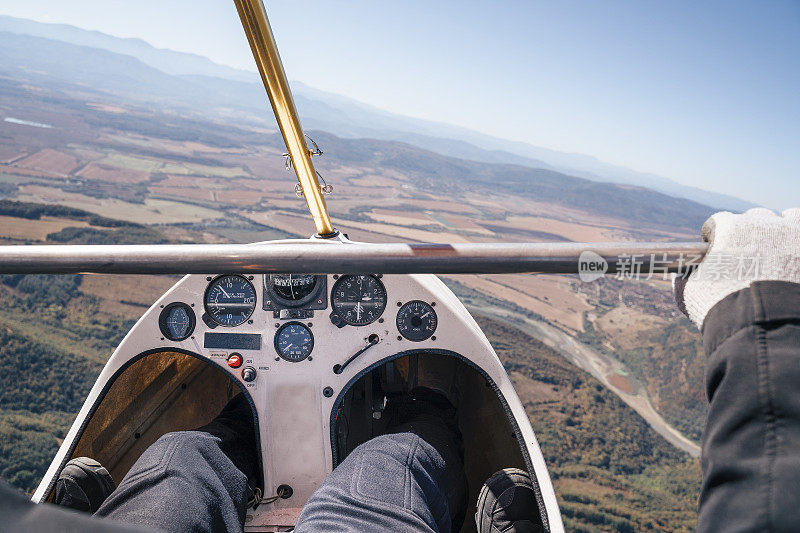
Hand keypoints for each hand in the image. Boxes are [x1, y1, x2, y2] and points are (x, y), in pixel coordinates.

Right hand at [674, 208, 799, 328]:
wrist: (764, 328)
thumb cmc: (723, 308)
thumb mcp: (691, 292)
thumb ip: (685, 277)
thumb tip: (681, 275)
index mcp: (729, 228)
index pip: (719, 222)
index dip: (715, 237)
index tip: (717, 252)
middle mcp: (762, 224)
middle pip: (754, 218)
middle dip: (749, 234)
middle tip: (749, 256)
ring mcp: (793, 234)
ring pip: (786, 219)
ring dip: (779, 230)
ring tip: (777, 251)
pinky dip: (798, 239)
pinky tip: (794, 255)